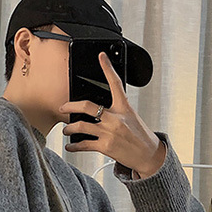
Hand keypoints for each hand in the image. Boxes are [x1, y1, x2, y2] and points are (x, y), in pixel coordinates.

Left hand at [60, 51, 165, 177]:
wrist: (148, 155)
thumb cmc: (140, 136)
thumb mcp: (131, 118)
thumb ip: (116, 112)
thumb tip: (96, 111)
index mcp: (124, 107)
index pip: (115, 83)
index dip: (108, 67)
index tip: (101, 56)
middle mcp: (115, 118)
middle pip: (87, 106)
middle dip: (70, 106)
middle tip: (62, 108)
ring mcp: (109, 132)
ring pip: (81, 126)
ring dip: (69, 129)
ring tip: (66, 130)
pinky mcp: (106, 146)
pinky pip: (84, 144)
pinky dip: (74, 146)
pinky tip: (70, 146)